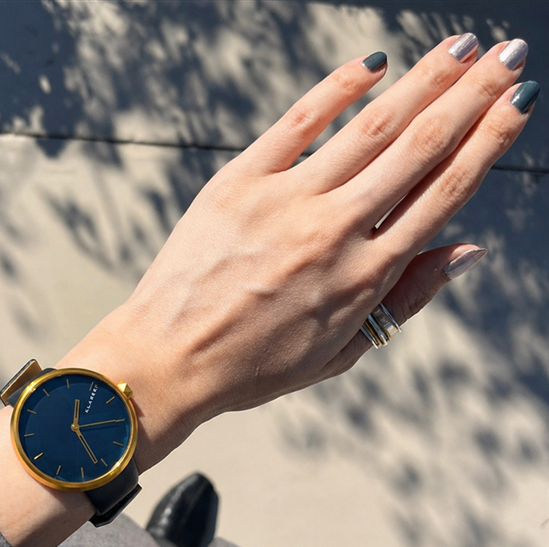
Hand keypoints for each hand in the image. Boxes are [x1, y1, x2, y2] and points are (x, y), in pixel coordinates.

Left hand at [59, 36, 536, 471]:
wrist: (168, 358)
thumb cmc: (253, 365)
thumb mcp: (340, 352)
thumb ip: (405, 300)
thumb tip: (468, 249)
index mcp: (366, 277)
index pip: (444, 193)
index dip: (489, 141)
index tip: (517, 101)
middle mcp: (336, 231)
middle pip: (420, 147)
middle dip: (473, 94)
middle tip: (508, 51)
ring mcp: (286, 201)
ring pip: (370, 127)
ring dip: (422, 80)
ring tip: (459, 47)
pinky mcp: (239, 182)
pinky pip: (298, 121)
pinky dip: (338, 87)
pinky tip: (372, 63)